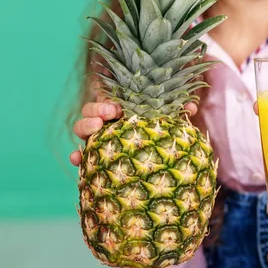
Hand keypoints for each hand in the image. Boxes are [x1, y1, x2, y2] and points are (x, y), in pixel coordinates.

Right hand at [68, 96, 197, 166]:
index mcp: (122, 109)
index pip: (109, 96)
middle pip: (92, 109)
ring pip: (82, 127)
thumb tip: (191, 106)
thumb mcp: (169, 124)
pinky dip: (76, 156)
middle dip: (97, 109)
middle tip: (112, 114)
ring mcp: (97, 139)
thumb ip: (177, 113)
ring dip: (85, 125)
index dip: (109, 96)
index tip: (119, 105)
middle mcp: (106, 122)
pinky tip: (76, 159)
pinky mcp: (93, 157)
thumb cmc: (160, 137)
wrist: (157, 171)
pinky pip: (80, 155)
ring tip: (97, 128)